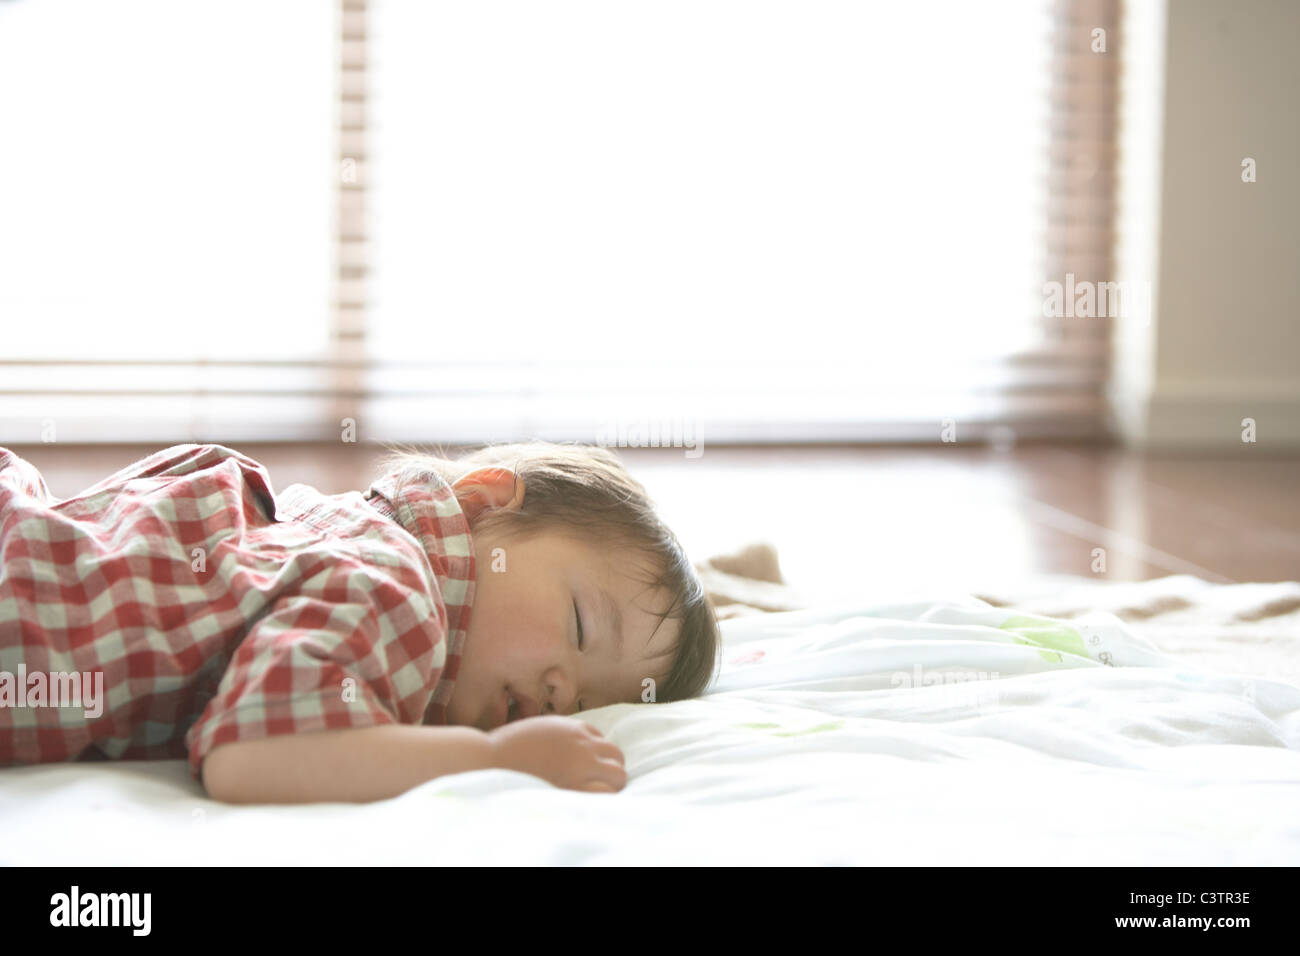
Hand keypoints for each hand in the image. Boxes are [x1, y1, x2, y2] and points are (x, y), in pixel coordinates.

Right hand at [488, 715, 626, 792]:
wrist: (487, 761)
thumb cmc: (501, 749)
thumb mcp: (533, 730)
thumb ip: (553, 736)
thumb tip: (559, 749)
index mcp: (571, 727)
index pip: (600, 739)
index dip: (594, 754)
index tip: (583, 767)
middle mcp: (582, 743)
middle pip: (616, 755)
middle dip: (608, 768)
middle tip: (593, 783)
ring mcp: (581, 765)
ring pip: (619, 774)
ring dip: (610, 784)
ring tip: (593, 796)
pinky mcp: (576, 786)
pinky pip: (606, 793)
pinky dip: (602, 799)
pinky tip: (588, 804)